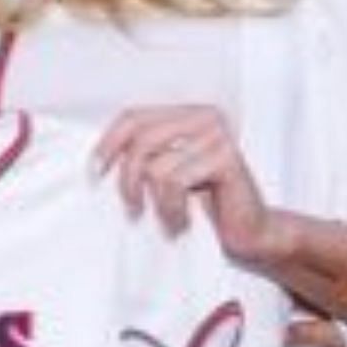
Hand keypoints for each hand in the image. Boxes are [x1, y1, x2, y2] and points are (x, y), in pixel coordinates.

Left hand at [93, 105, 286, 263]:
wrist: (252, 233)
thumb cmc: (208, 205)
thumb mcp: (170, 174)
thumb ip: (146, 156)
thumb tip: (97, 158)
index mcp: (188, 113)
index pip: (134, 116)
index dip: (108, 143)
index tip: (94, 172)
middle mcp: (204, 116)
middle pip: (140, 138)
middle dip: (128, 178)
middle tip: (132, 207)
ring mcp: (218, 134)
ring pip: (156, 165)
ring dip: (155, 203)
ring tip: (167, 219)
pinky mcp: (226, 158)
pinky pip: (176, 182)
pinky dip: (171, 210)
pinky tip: (181, 223)